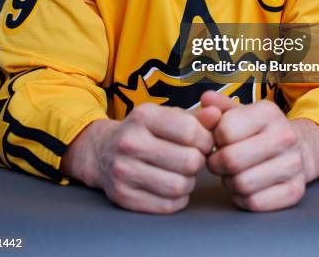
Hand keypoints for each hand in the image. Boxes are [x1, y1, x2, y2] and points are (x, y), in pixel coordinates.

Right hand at [61, 103, 220, 213]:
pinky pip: (167, 205)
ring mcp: (124, 171)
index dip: (206, 139)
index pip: (191, 131)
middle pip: (189, 161)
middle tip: (194, 158)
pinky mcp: (123, 196)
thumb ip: (195, 117)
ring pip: (180, 186)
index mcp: (143, 116)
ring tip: (184, 173)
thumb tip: (216, 114)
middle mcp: (130, 142)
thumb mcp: (166, 115)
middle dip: (198, 161)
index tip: (203, 142)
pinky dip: (178, 198)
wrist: (102, 151)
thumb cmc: (144, 131)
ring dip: (190, 181)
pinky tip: (173, 186)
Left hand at [201, 91, 308, 211]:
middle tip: (218, 161)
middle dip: (217, 164)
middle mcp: (285, 136)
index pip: (225, 131)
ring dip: (229, 182)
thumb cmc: (260, 131)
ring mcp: (293, 165)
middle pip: (231, 160)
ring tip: (232, 173)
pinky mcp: (295, 191)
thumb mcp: (241, 112)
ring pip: (242, 184)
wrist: (299, 148)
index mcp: (268, 112)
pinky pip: (254, 203)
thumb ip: (220, 106)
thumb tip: (205, 99)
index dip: (214, 139)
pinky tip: (245, 187)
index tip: (218, 141)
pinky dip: (242, 198)